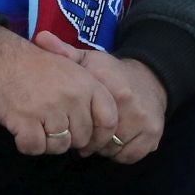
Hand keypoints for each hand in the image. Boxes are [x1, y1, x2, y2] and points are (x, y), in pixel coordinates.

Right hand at [0, 26, 119, 155]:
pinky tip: (21, 128)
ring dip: (46, 142)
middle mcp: (72, 97)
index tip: (87, 140)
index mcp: (87, 83)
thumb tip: (96, 128)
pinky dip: (27, 144)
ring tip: (34, 123)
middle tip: (49, 124)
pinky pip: (35, 148)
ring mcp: (49, 109)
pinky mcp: (25, 121)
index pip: (109, 120)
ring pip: (60, 147)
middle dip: (67, 138)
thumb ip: (87, 93)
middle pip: (82, 138)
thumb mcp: (69, 67)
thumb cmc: (32, 63)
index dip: (100, 136)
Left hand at [32, 33, 167, 163]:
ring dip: (102, 148)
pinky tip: (115, 141)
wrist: (151, 77)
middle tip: (84, 132)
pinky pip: (129, 156)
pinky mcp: (153, 135)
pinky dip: (120, 153)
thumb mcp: (89, 59)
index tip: (71, 122)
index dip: (75, 125)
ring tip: (99, 135)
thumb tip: (40, 38)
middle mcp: (129, 106)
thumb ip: (63, 51)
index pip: (85, 121)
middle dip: (87, 139)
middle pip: (97, 139)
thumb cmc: (112, 72)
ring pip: (112, 149)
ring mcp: (143, 122)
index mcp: (110, 88)